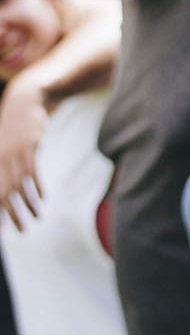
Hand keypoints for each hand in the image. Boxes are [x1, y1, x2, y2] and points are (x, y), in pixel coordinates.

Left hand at [0, 76, 46, 230]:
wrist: (24, 102)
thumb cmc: (13, 129)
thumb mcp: (5, 147)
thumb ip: (5, 167)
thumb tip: (10, 188)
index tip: (1, 230)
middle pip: (2, 195)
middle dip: (10, 216)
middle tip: (20, 232)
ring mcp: (13, 154)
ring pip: (18, 186)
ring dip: (26, 206)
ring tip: (35, 220)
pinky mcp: (29, 147)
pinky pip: (32, 172)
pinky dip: (37, 187)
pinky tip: (42, 199)